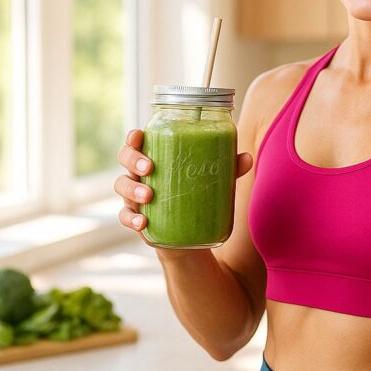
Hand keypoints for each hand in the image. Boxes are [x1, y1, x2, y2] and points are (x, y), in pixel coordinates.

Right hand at [114, 129, 254, 238]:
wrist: (191, 234)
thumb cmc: (198, 194)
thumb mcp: (213, 180)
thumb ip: (228, 168)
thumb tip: (247, 157)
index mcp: (156, 156)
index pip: (137, 141)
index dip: (134, 137)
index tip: (139, 135)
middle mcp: (140, 174)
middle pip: (125, 159)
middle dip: (134, 161)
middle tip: (149, 168)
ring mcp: (135, 196)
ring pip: (122, 186)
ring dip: (132, 190)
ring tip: (149, 196)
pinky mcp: (137, 218)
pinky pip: (125, 217)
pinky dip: (131, 219)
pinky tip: (142, 222)